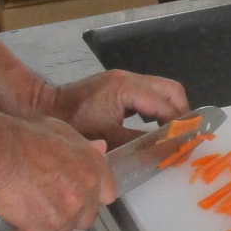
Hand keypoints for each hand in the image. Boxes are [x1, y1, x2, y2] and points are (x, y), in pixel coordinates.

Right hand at [0, 117, 115, 230]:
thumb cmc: (21, 138)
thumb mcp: (58, 131)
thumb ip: (82, 146)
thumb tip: (100, 149)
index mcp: (92, 168)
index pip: (108, 194)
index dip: (91, 196)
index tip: (78, 194)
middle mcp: (84, 193)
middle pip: (86, 218)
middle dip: (70, 213)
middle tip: (47, 200)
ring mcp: (66, 214)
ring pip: (62, 230)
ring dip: (47, 221)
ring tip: (28, 202)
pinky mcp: (44, 229)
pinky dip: (28, 227)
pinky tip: (17, 209)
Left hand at [49, 70, 190, 147]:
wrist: (43, 105)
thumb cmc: (73, 123)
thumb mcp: (106, 138)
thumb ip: (138, 143)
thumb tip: (165, 151)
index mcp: (126, 88)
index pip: (164, 104)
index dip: (179, 124)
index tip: (187, 143)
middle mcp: (129, 78)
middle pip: (170, 89)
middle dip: (181, 113)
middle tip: (183, 138)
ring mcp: (124, 80)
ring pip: (162, 89)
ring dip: (171, 110)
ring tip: (172, 135)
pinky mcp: (119, 85)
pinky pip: (149, 93)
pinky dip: (158, 108)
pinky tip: (155, 128)